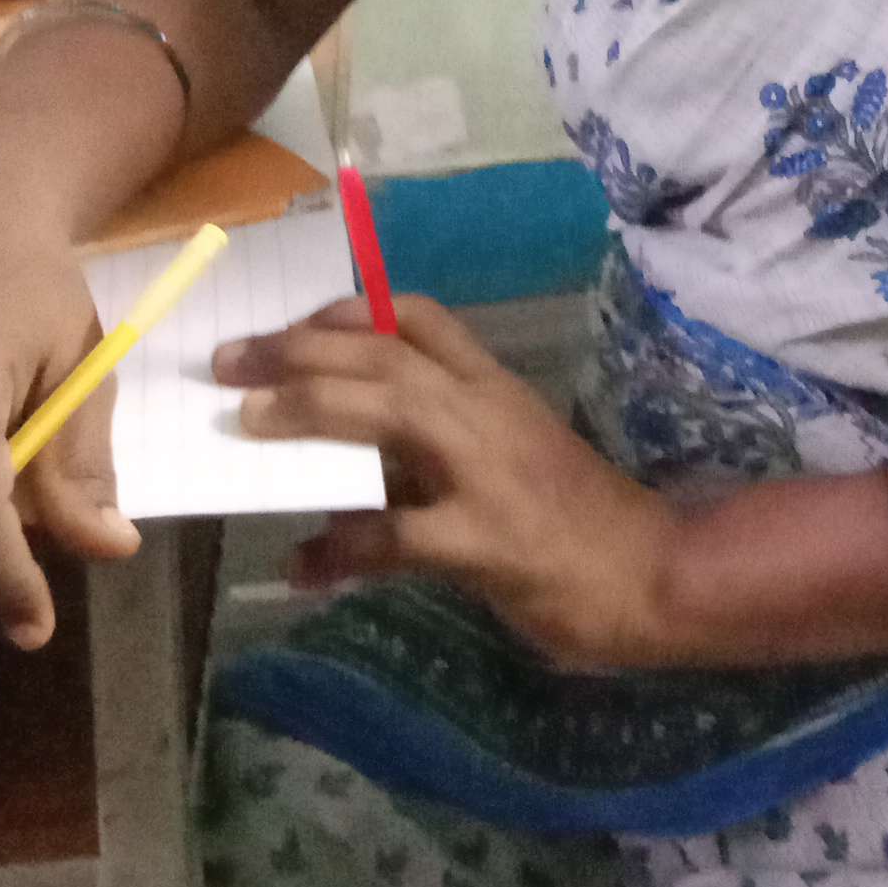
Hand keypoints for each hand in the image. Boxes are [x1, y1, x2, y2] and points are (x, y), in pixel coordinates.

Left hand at [212, 294, 681, 668]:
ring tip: (249, 419)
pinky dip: (343, 549)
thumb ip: (441, 452)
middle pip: (385, 352)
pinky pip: (398, 536)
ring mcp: (488, 471)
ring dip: (312, 408)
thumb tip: (352, 471)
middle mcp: (487, 411)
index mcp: (495, 388)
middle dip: (300, 349)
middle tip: (232, 360)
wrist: (655, 574)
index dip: (347, 313)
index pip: (419, 319)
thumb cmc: (582, 521)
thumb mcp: (514, 459)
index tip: (292, 323)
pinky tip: (304, 571)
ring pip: (389, 411)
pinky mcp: (487, 540)